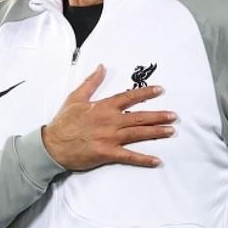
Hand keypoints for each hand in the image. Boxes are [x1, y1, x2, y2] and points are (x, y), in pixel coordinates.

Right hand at [42, 64, 176, 170]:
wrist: (53, 145)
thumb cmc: (64, 122)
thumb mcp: (75, 97)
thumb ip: (91, 82)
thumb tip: (101, 67)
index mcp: (103, 107)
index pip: (129, 97)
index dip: (146, 93)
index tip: (160, 90)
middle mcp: (110, 121)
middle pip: (139, 116)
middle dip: (158, 116)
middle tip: (174, 115)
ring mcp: (110, 138)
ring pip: (138, 134)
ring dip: (156, 132)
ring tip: (171, 131)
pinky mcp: (107, 153)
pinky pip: (129, 156)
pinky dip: (144, 159)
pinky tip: (157, 160)